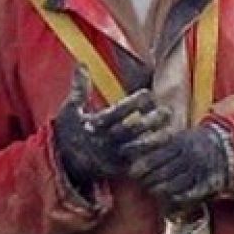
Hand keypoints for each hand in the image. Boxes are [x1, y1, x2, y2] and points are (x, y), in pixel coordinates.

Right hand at [52, 67, 167, 189]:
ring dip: (154, 142)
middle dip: (149, 122)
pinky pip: (136, 166)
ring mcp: (111, 158)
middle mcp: (104, 142)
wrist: (62, 164)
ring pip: (136, 149)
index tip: (148, 94)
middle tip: (167, 111)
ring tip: (171, 132)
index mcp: (94, 125)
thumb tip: (82, 63)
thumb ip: (80, 88)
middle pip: (130, 131)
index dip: (132, 104)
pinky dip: (150, 160)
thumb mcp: (71, 109)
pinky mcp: (117, 171)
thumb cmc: (68, 132)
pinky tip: (165, 152)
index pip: (116, 113)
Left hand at [125, 122, 233, 208]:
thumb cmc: (193, 142)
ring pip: (176, 185)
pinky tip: (170, 197)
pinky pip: (191, 193)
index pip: (158, 156)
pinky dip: (179, 197)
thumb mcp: (177, 137)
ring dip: (161, 190)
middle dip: (150, 180)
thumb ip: (158, 144)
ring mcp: (200, 170)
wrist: (224, 146)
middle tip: (141, 182)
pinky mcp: (208, 182)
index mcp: (182, 143)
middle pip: (165, 172)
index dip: (143, 165)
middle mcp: (191, 156)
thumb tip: (130, 150)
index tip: (132, 171)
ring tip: (153, 189)